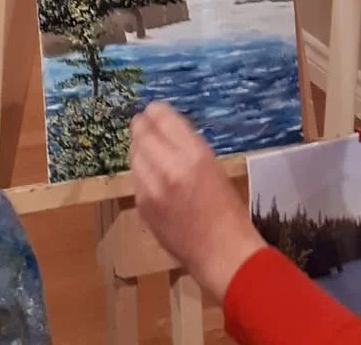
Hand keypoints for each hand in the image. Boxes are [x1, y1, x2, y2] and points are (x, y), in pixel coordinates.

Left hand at [129, 101, 266, 301]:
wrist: (220, 251)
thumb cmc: (226, 207)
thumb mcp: (213, 165)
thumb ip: (187, 147)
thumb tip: (164, 129)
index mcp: (193, 153)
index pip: (162, 118)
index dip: (155, 111)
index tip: (153, 109)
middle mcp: (169, 167)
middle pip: (142, 133)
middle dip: (141, 126)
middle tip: (141, 122)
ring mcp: (151, 188)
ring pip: (133, 155)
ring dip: (138, 147)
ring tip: (144, 145)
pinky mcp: (142, 206)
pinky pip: (135, 178)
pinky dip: (140, 171)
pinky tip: (149, 173)